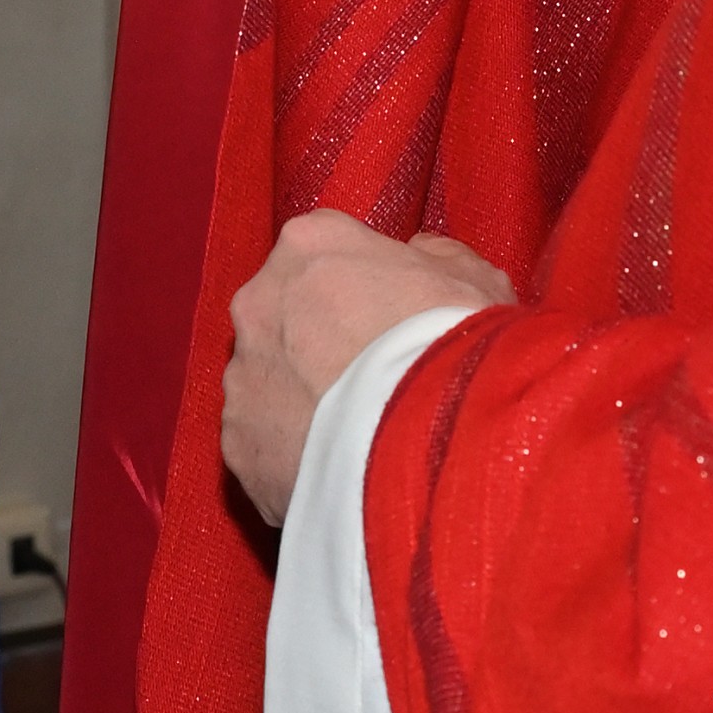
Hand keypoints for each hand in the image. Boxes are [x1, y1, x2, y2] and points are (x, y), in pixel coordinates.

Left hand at [221, 213, 513, 524]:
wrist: (433, 446)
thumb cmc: (455, 348)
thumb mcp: (474, 281)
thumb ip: (436, 257)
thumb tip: (420, 255)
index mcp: (311, 244)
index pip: (325, 252)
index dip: (361, 289)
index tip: (389, 320)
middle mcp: (260, 299)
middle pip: (286, 314)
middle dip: (319, 341)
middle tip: (371, 378)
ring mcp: (243, 373)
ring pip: (270, 380)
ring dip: (304, 398)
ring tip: (357, 431)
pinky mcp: (238, 440)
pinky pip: (265, 440)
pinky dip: (293, 451)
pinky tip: (338, 467)